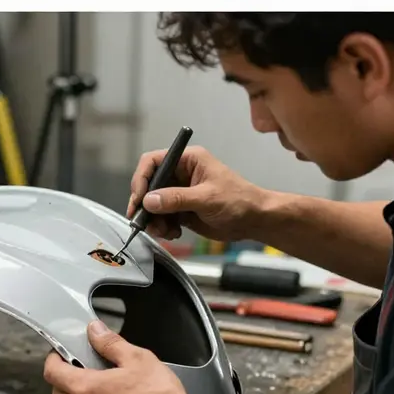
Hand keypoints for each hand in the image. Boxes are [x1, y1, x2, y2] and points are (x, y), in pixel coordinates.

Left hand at [43, 320, 208, 393]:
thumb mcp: (137, 358)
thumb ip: (110, 343)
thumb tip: (94, 331)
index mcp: (85, 388)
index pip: (51, 371)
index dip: (55, 359)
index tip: (62, 354)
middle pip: (57, 392)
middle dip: (66, 379)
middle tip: (84, 370)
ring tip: (101, 391)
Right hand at [127, 145, 267, 241]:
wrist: (254, 221)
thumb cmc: (239, 201)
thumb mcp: (207, 198)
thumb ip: (176, 199)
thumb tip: (149, 201)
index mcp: (187, 160)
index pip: (153, 162)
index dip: (141, 178)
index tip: (139, 198)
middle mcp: (180, 174)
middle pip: (149, 184)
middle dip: (145, 204)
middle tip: (143, 220)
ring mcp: (179, 192)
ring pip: (152, 204)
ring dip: (153, 219)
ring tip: (164, 231)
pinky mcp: (180, 209)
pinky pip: (161, 217)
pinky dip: (162, 227)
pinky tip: (173, 233)